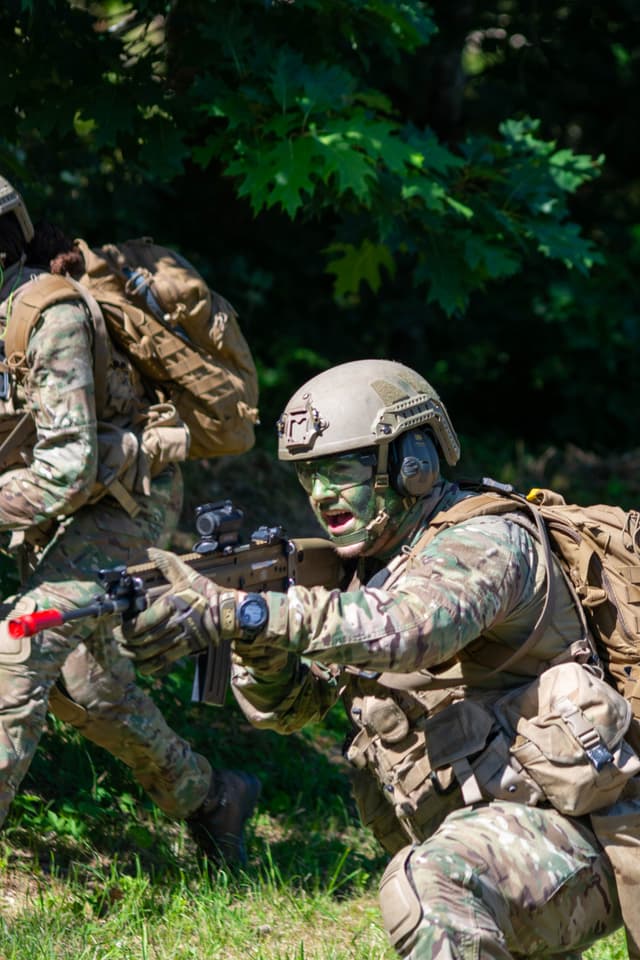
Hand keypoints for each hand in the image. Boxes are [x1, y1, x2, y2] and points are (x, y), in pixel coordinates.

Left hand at [119, 548, 225, 675]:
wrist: (227, 612)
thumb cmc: (205, 592)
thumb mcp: (186, 574)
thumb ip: (167, 562)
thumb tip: (151, 551)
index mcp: (170, 605)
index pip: (140, 624)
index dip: (125, 630)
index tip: (118, 628)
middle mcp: (173, 623)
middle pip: (141, 641)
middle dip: (125, 642)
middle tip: (118, 639)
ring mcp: (179, 638)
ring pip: (149, 653)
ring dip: (134, 655)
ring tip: (126, 651)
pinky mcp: (185, 649)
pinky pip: (162, 662)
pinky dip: (149, 667)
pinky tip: (142, 664)